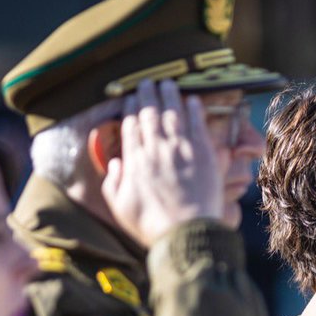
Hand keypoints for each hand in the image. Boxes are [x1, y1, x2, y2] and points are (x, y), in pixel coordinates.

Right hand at [101, 80, 226, 246]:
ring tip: (167, 83)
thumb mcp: (120, 208)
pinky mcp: (203, 154)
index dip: (131, 110)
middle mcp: (156, 149)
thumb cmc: (152, 225)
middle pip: (149, 114)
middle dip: (147, 95)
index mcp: (134, 161)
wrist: (185, 233)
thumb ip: (113, 183)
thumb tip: (114, 162)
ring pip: (172, 114)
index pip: (131, 127)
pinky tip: (192, 100)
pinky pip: (197, 125)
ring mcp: (180, 149)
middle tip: (146, 82)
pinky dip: (194, 110)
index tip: (131, 98)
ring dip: (169, 95)